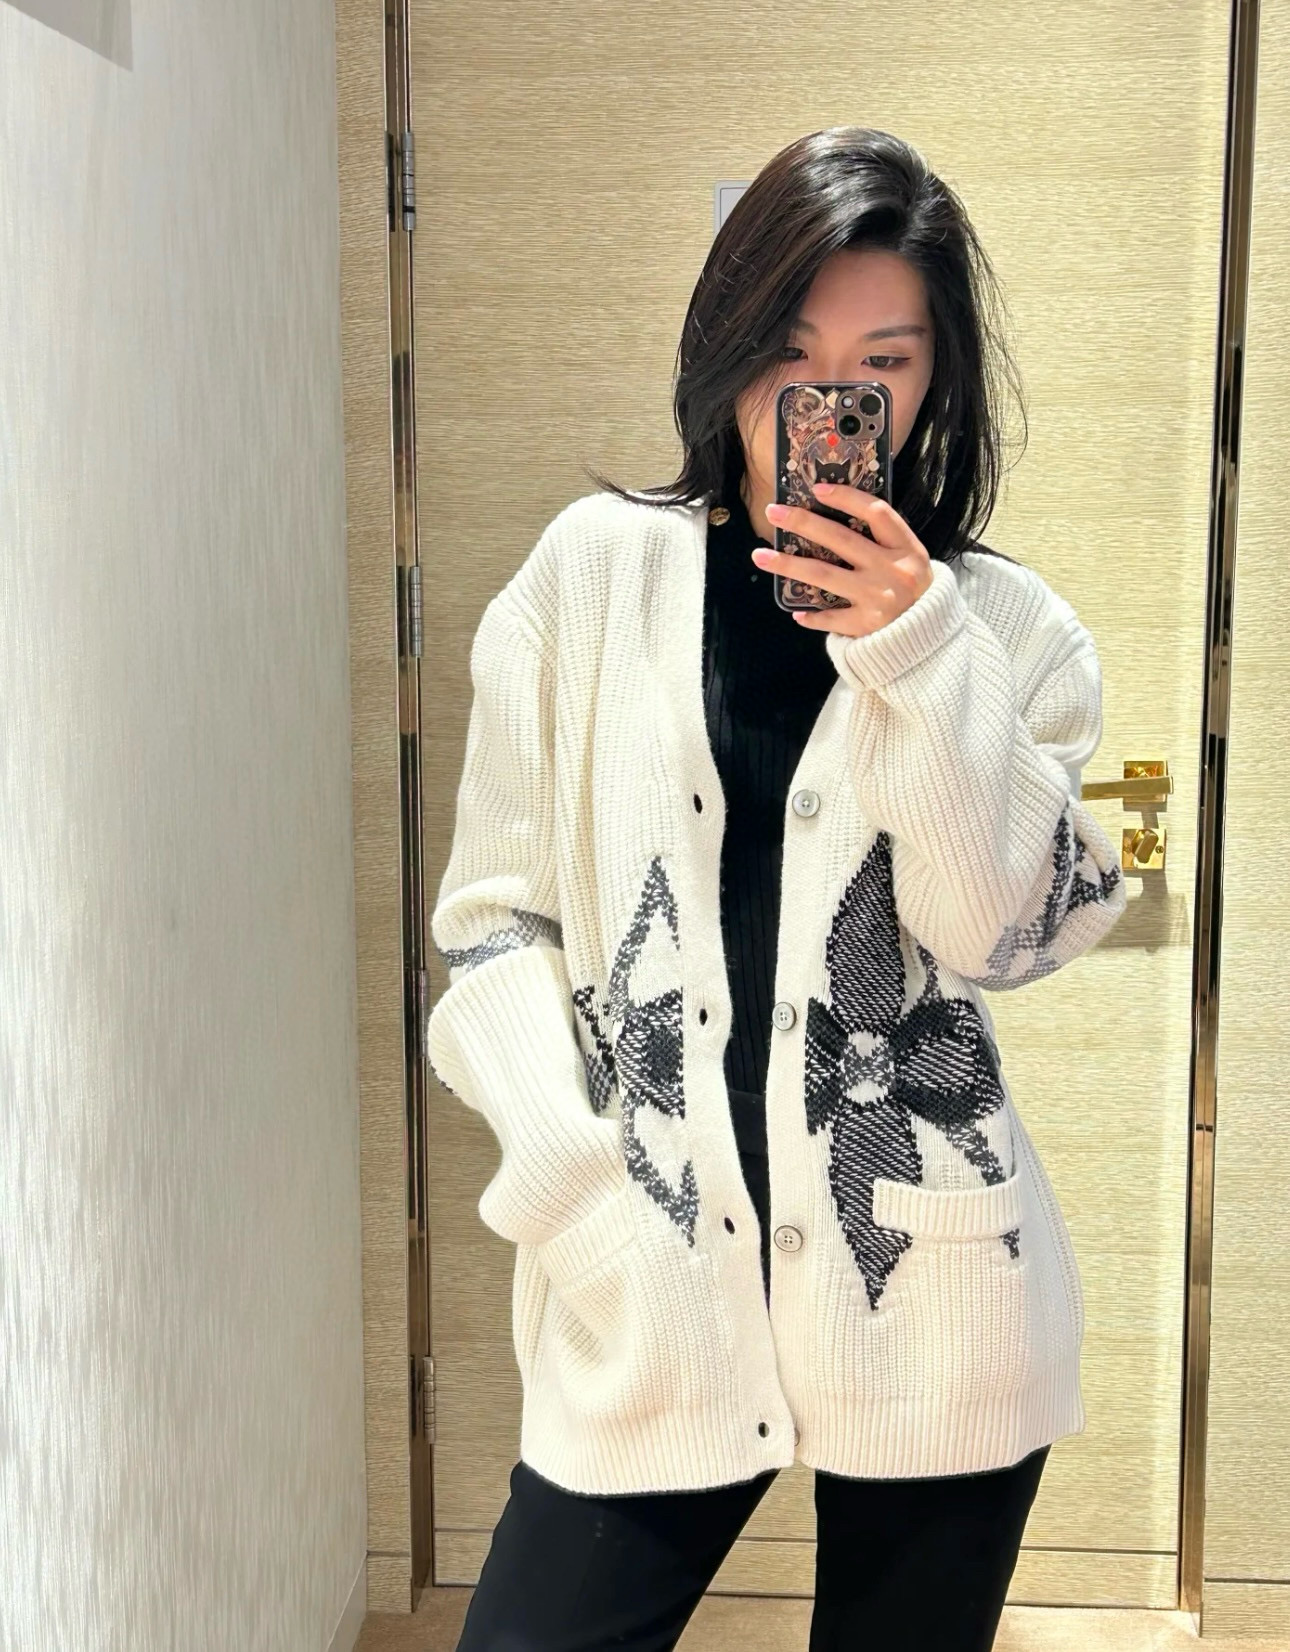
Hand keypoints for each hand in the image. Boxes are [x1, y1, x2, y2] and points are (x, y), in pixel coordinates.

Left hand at [754, 482, 933, 635]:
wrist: (929, 635)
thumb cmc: (912, 589)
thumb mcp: (909, 559)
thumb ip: (881, 540)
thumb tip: (832, 517)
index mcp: (906, 548)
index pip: (875, 513)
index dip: (846, 497)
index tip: (816, 488)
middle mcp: (893, 570)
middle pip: (840, 539)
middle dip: (803, 523)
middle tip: (773, 512)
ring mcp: (878, 598)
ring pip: (823, 575)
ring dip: (788, 565)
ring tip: (760, 556)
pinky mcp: (867, 625)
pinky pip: (831, 617)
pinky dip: (811, 615)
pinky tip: (796, 611)